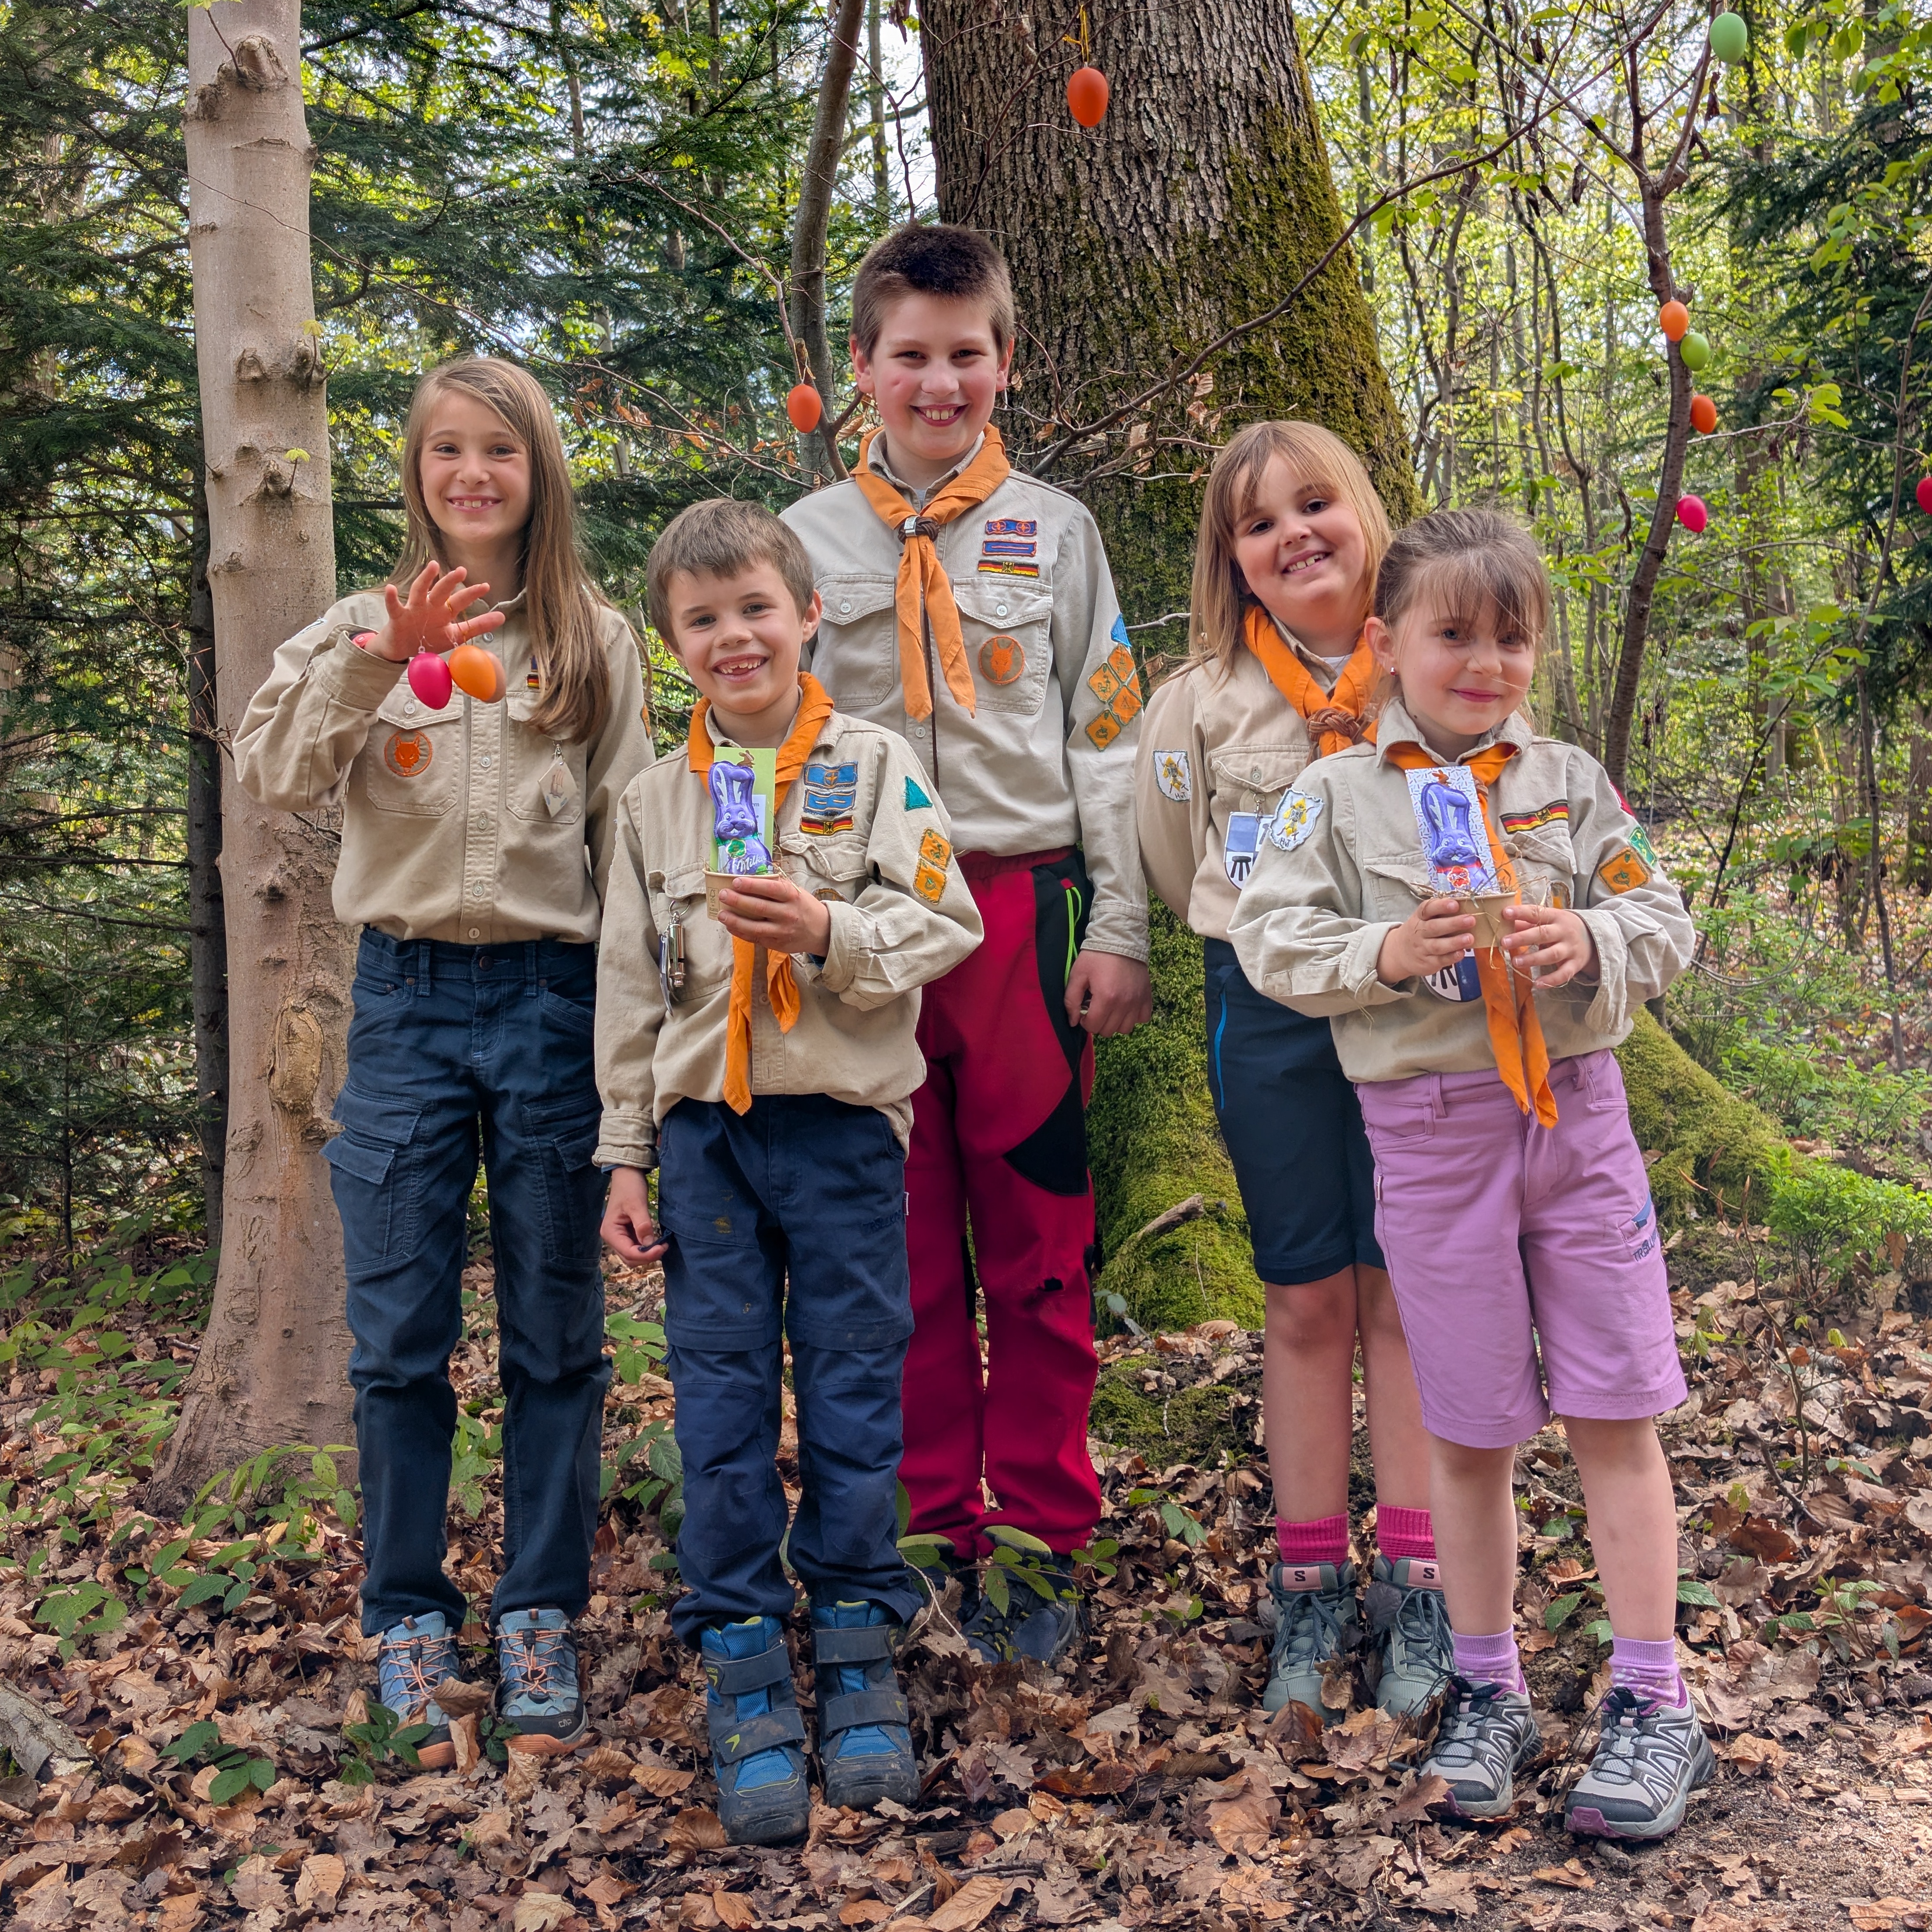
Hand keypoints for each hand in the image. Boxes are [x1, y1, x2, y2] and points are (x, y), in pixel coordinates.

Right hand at [362, 561, 505, 662]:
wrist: (401, 648)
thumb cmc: (428, 638)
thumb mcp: (455, 634)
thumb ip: (476, 625)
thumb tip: (502, 616)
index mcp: (443, 612)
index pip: (459, 601)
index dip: (472, 594)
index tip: (487, 586)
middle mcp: (429, 606)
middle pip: (441, 592)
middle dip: (451, 581)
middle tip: (462, 570)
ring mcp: (413, 610)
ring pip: (419, 591)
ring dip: (425, 579)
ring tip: (432, 566)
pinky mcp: (397, 617)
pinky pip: (394, 607)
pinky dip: (391, 598)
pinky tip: (391, 588)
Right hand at [601, 1166, 667, 1266]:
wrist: (627, 1175)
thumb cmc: (629, 1187)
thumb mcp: (636, 1204)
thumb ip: (642, 1224)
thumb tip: (650, 1244)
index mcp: (610, 1232)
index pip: (628, 1252)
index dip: (646, 1254)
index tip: (662, 1247)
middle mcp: (612, 1237)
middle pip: (629, 1257)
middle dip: (646, 1256)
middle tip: (664, 1247)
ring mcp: (619, 1236)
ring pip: (633, 1255)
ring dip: (647, 1254)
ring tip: (662, 1245)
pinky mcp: (627, 1233)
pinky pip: (636, 1246)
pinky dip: (646, 1248)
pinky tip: (657, 1242)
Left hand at [718, 873, 832, 955]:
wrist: (822, 931)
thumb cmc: (804, 907)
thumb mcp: (796, 891)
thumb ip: (777, 885)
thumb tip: (751, 875)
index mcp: (792, 897)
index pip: (770, 889)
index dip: (751, 885)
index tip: (735, 881)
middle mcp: (788, 914)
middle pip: (759, 908)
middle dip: (738, 901)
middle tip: (723, 895)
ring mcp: (782, 931)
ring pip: (755, 927)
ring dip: (735, 921)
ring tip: (721, 914)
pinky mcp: (778, 944)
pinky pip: (756, 938)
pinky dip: (741, 932)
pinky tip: (731, 926)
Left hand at [1065, 950, 1152, 1036]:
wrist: (1120, 940)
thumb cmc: (1096, 957)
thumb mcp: (1077, 975)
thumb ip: (1071, 1001)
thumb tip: (1073, 1022)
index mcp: (1106, 998)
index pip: (1093, 1026)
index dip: (1084, 1022)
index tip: (1084, 1011)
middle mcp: (1124, 1004)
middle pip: (1108, 1031)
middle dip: (1098, 1023)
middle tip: (1096, 1008)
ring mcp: (1138, 1001)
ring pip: (1126, 1029)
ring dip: (1115, 1023)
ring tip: (1110, 1009)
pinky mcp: (1147, 997)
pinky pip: (1143, 1018)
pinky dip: (1134, 1017)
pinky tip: (1125, 1007)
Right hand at [1377, 897, 1475, 983]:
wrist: (1398, 953)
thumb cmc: (1419, 932)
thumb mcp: (1423, 919)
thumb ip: (1440, 913)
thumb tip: (1467, 907)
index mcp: (1419, 918)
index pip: (1427, 909)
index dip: (1441, 906)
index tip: (1455, 904)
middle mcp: (1419, 932)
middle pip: (1434, 927)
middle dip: (1453, 923)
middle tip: (1470, 920)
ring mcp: (1423, 948)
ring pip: (1438, 945)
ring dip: (1455, 942)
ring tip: (1469, 938)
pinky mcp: (1428, 962)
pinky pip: (1440, 960)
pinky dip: (1451, 957)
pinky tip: (1461, 953)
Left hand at [1502, 901, 1597, 988]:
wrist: (1594, 937)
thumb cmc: (1562, 927)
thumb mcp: (1549, 920)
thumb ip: (1527, 922)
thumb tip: (1505, 924)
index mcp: (1556, 916)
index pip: (1537, 913)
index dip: (1521, 912)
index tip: (1505, 913)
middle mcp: (1564, 932)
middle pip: (1544, 934)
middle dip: (1523, 938)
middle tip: (1505, 942)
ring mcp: (1571, 949)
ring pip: (1552, 954)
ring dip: (1533, 959)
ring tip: (1516, 962)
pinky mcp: (1575, 964)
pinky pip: (1564, 974)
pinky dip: (1551, 980)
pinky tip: (1537, 984)